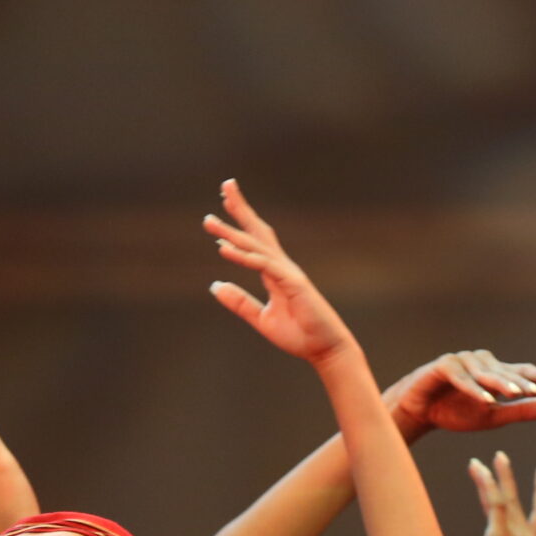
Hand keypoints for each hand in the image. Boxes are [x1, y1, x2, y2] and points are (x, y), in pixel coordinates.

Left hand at [207, 179, 356, 365]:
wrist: (325, 350)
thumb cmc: (300, 335)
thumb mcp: (262, 318)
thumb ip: (240, 302)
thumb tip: (214, 285)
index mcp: (275, 273)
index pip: (255, 241)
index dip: (241, 221)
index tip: (223, 203)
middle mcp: (282, 267)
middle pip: (258, 232)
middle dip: (241, 208)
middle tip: (226, 185)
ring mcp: (288, 273)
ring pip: (256, 246)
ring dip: (232, 232)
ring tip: (209, 221)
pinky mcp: (292, 284)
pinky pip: (263, 266)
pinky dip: (243, 256)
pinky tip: (223, 249)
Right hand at [389, 351, 535, 435]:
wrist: (419, 413)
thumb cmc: (454, 412)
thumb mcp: (493, 416)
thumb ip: (523, 411)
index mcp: (493, 372)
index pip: (519, 371)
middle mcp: (479, 362)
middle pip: (504, 371)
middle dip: (520, 381)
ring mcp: (460, 361)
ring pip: (484, 372)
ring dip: (499, 382)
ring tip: (515, 393)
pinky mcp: (442, 366)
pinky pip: (460, 378)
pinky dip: (473, 389)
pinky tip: (486, 400)